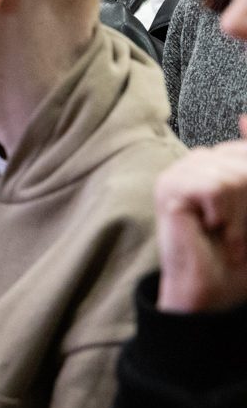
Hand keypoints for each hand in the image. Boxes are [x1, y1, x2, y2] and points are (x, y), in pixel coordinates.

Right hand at [156, 116, 246, 312]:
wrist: (216, 291)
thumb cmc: (241, 252)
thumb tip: (245, 116)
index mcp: (219, 161)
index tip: (245, 218)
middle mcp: (197, 160)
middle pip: (245, 160)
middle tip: (237, 229)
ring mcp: (180, 172)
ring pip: (235, 174)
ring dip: (242, 214)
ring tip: (226, 232)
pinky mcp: (169, 187)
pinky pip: (216, 187)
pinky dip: (224, 216)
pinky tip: (211, 228)